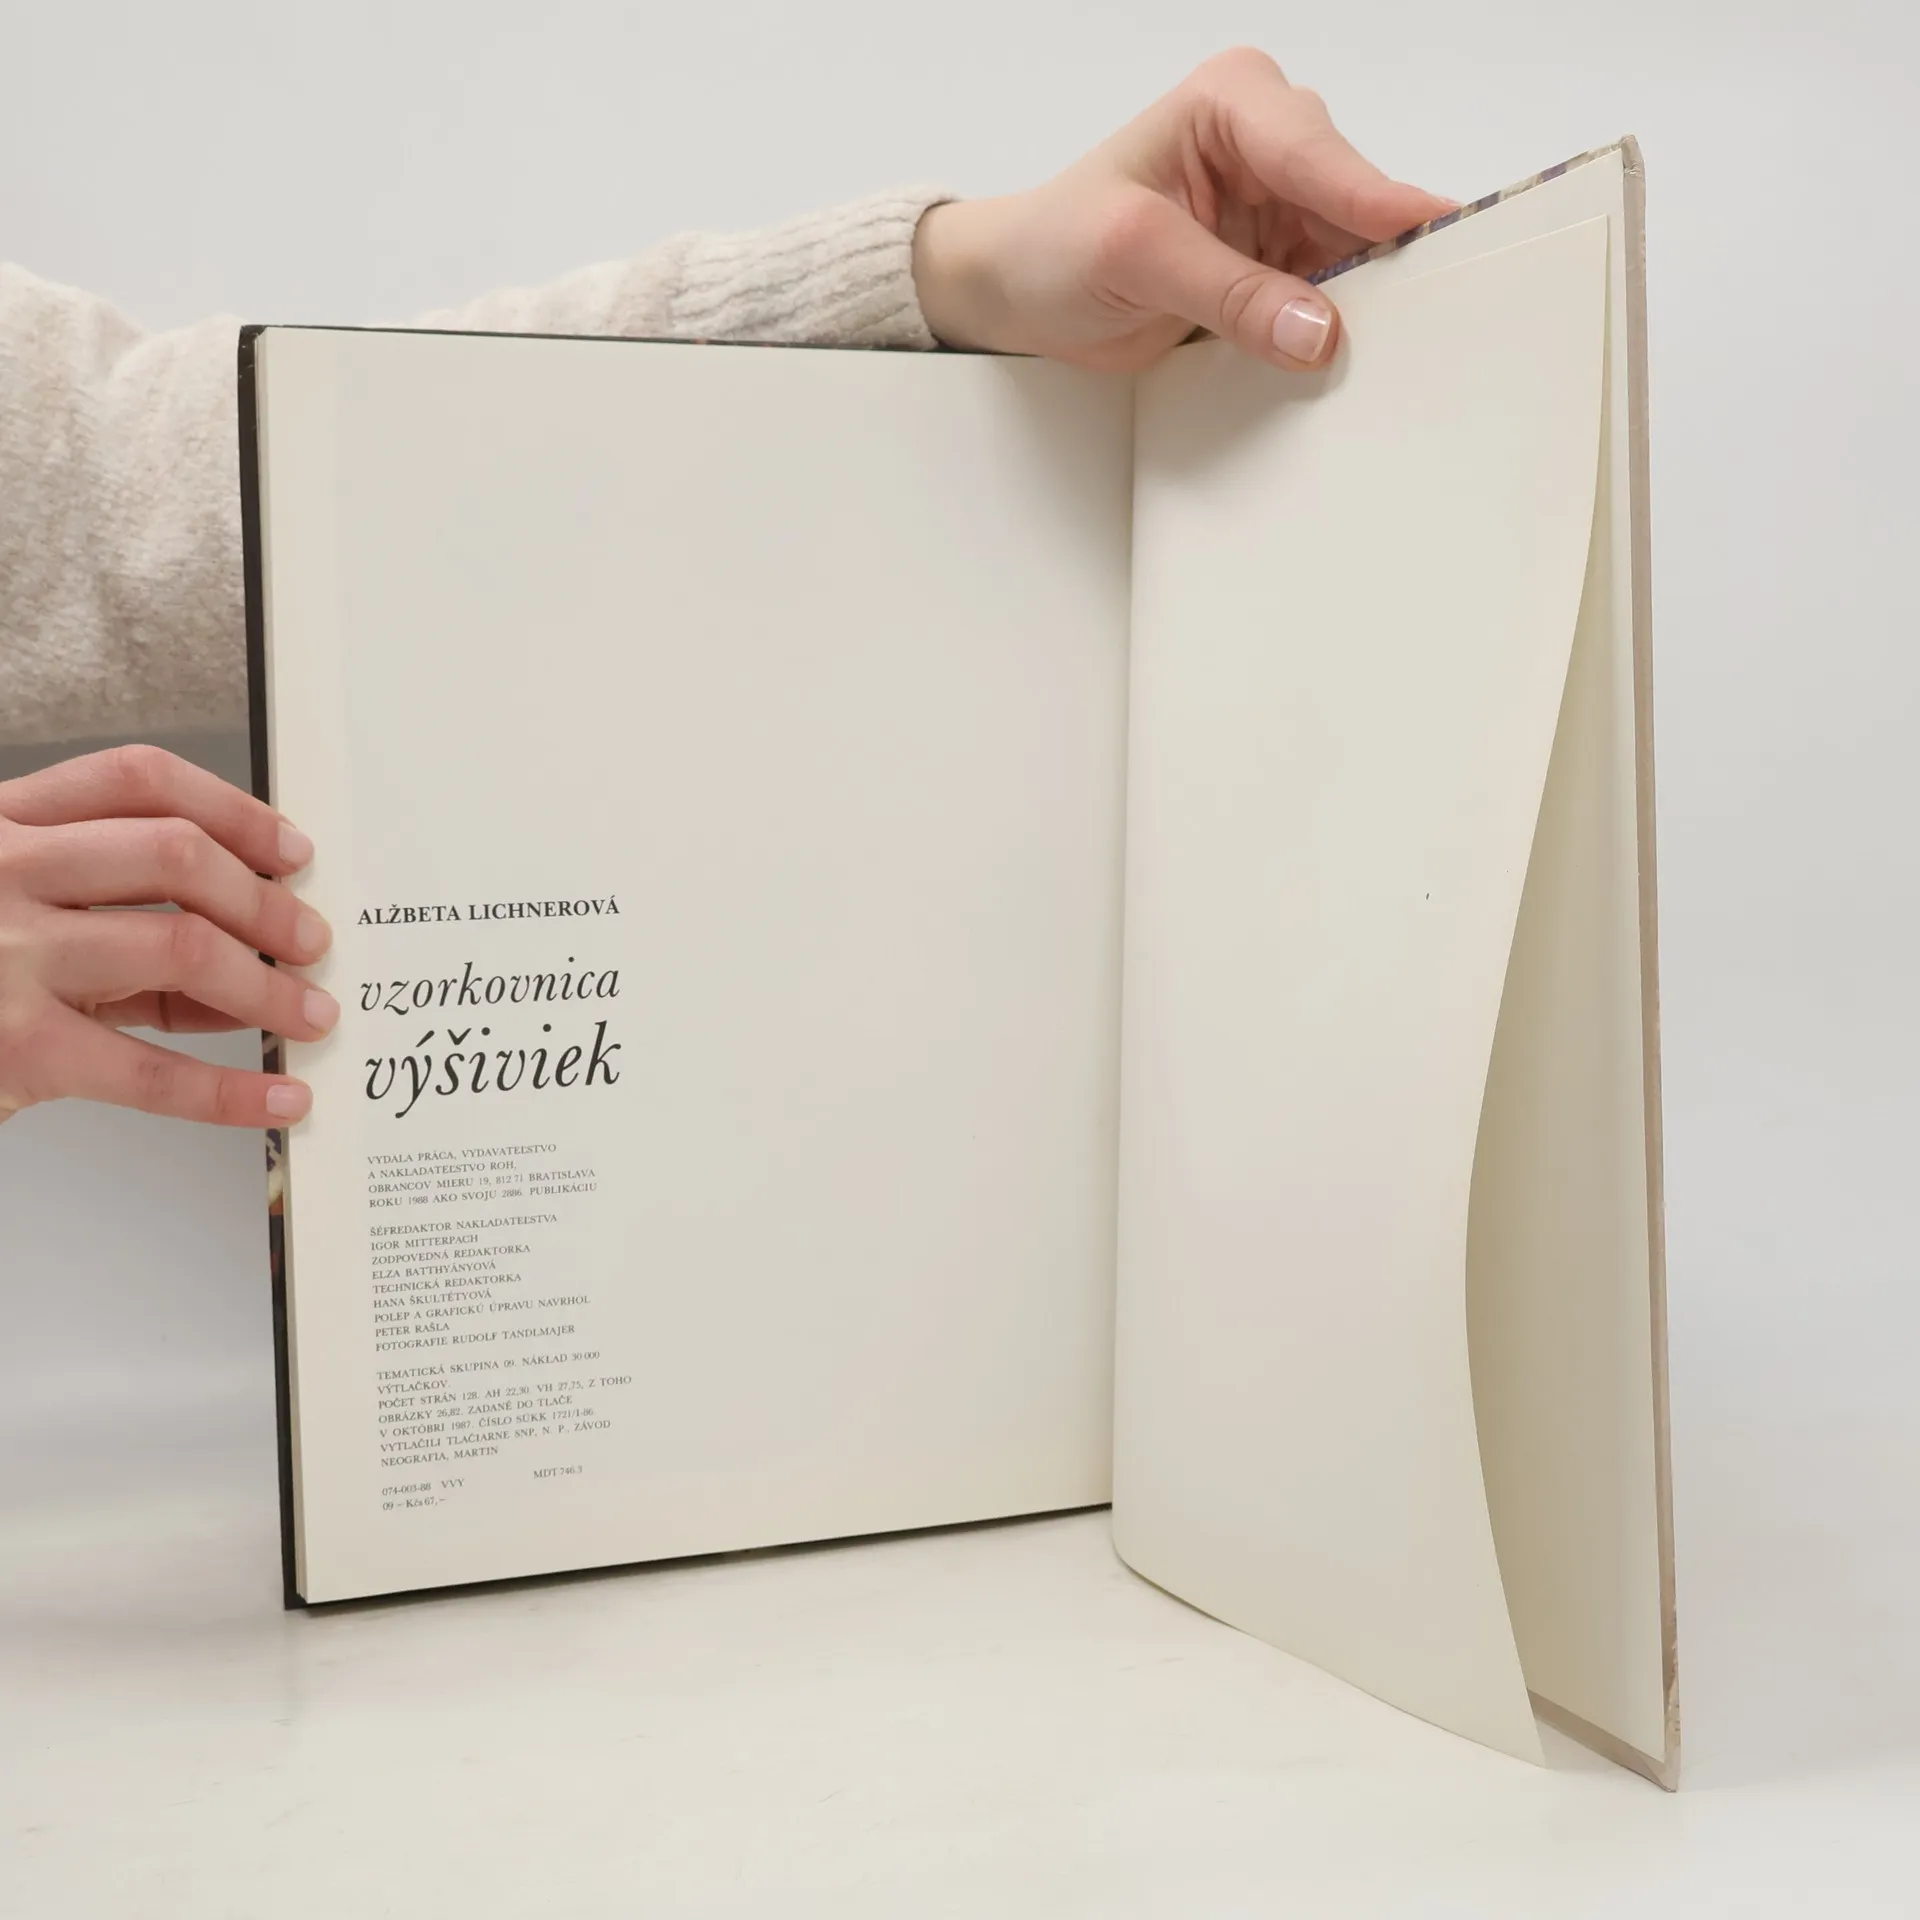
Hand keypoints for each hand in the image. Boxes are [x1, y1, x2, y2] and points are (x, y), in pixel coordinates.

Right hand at [0, 745, 333, 1128]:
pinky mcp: (15, 1046)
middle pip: (175, 853)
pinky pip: (151, 1070)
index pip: (135, 780)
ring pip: (182, 946)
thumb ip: (111, 915)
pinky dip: (231, 1092)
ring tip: (311, 1013)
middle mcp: (1, 872)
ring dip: (268, 986)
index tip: (292, 851)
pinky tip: (279, 1099)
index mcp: (0, 825)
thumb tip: (250, 949)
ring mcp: (6, 956)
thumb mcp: (13, 912)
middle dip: (266, 901)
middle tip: (313, 941)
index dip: (233, 810)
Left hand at [912, 48, 1454, 372]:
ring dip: (1374, 301)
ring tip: (1413, 347)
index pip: (1319, 155)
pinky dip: (1349, 327)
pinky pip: (1334, 294)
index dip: (1379, 203)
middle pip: (1358, 201)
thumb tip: (1318, 332)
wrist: (1020, 292)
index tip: (1434, 235)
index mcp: (1233, 103)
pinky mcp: (1279, 264)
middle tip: (1440, 312)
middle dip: (1388, 257)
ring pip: (1358, 252)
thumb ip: (1229, 293)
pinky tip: (1371, 357)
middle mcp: (1270, 142)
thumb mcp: (1135, 259)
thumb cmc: (1056, 246)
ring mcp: (1281, 206)